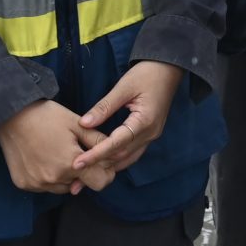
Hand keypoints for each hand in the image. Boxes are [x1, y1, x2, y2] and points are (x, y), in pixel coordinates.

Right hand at [0, 99, 102, 194]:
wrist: (10, 115)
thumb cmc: (46, 116)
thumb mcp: (77, 124)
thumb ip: (98, 141)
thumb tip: (119, 151)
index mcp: (71, 163)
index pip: (101, 182)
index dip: (105, 172)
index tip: (101, 161)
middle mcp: (54, 179)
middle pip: (81, 184)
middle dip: (84, 172)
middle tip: (75, 151)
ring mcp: (37, 184)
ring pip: (63, 187)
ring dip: (66, 176)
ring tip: (57, 152)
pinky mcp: (25, 184)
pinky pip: (45, 186)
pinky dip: (48, 176)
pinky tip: (43, 158)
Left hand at [73, 59, 183, 185]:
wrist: (169, 68)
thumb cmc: (147, 73)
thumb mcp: (124, 86)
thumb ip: (104, 107)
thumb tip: (84, 123)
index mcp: (144, 122)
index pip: (116, 144)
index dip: (95, 155)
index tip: (77, 163)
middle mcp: (150, 133)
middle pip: (121, 156)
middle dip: (98, 167)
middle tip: (76, 178)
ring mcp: (151, 135)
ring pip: (127, 158)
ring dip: (107, 167)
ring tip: (86, 176)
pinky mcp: (149, 134)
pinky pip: (132, 152)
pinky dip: (116, 159)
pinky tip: (103, 162)